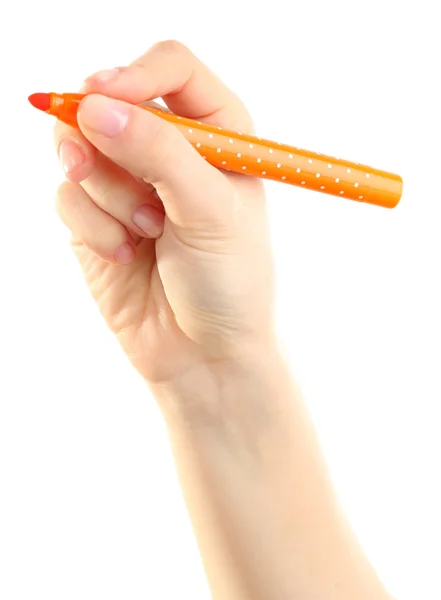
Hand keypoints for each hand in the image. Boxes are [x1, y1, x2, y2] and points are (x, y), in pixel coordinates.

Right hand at [54, 41, 274, 396]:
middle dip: (108, 144)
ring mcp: (128, 182)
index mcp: (215, 133)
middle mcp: (169, 150)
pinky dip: (92, 227)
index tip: (102, 97)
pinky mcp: (96, 217)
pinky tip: (124, 255)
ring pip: (78, 148)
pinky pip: (66, 196)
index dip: (134, 73)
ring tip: (146, 234)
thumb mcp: (210, 210)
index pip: (171, 67)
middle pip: (108, 99)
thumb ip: (157, 152)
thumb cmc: (228, 281)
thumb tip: (92, 106)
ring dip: (107, 195)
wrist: (202, 352)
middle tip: (129, 183)